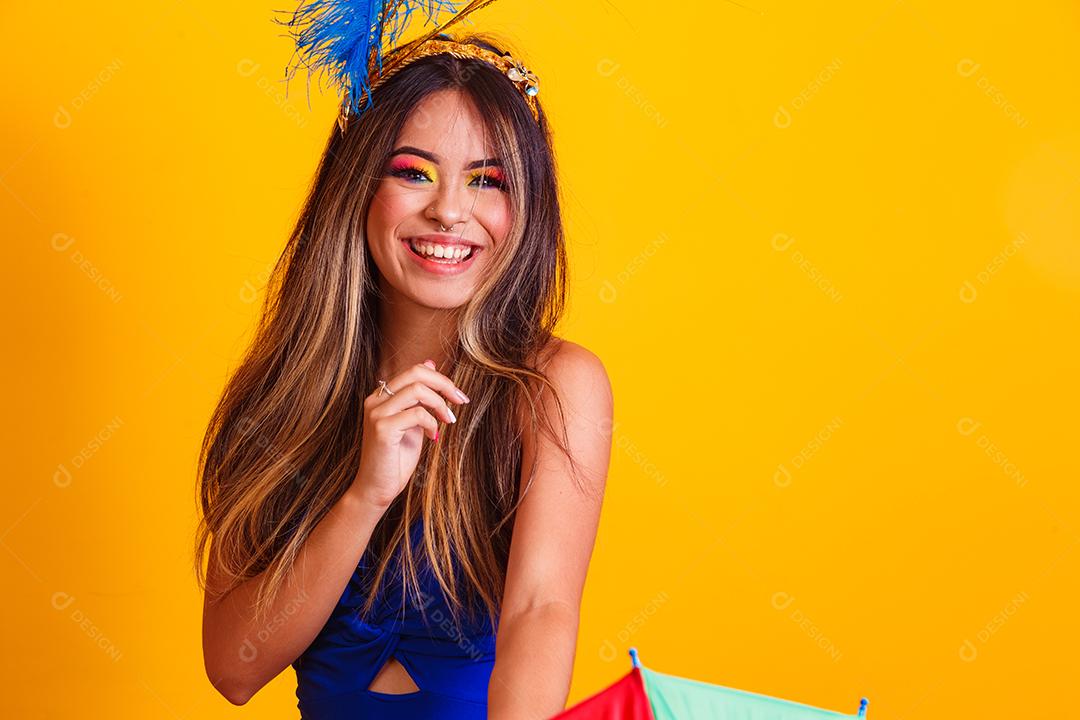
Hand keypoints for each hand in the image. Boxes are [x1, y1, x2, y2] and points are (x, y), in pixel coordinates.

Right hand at [351, 360, 469, 508]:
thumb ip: (420, 397)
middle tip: (460, 401)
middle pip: (415, 373)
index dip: (440, 379)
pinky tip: (433, 437)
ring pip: (417, 390)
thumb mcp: (414, 422)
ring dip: (440, 404)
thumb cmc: (396, 458)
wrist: (376, 488)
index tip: (459, 396)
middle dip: (444, 384)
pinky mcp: (382, 429)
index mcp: (381, 396)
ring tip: (448, 421)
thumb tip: (431, 363)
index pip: (414, 371)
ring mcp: (376, 413)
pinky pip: (417, 414)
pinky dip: (432, 423)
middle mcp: (375, 400)